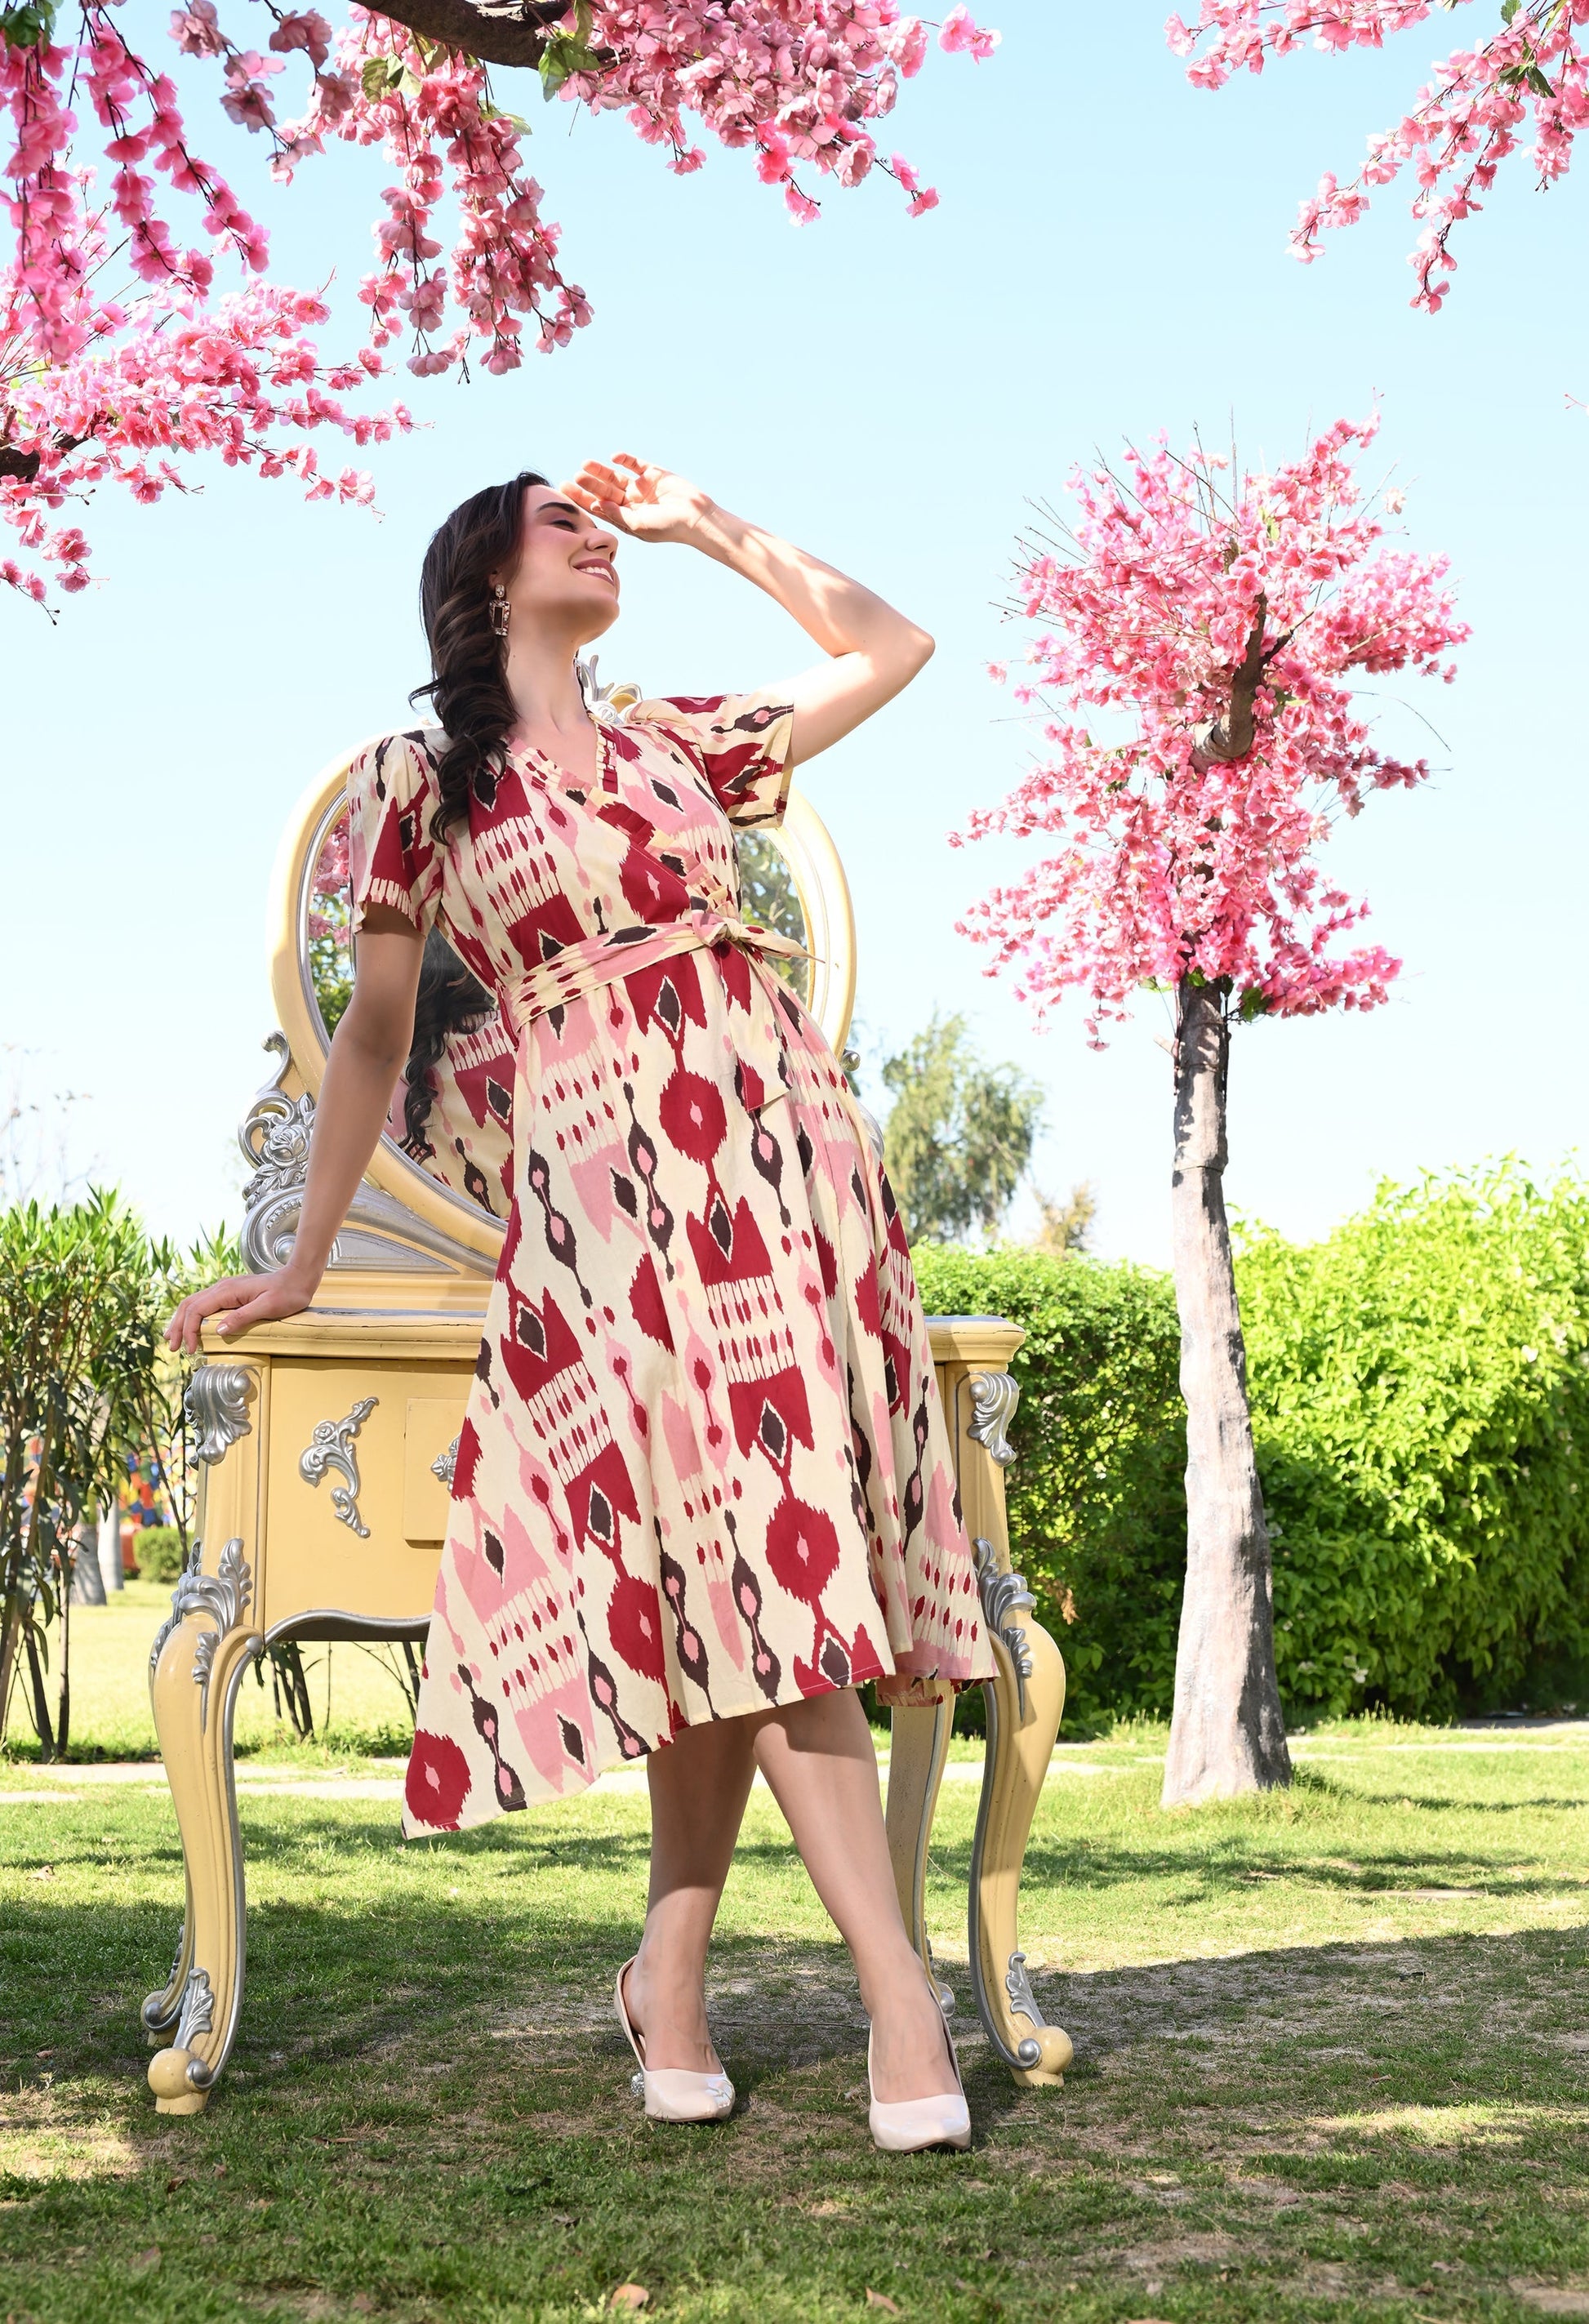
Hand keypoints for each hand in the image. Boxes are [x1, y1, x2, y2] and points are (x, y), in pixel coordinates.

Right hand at [165, 1269, 314, 1355]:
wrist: (299, 1278)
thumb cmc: (288, 1293)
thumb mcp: (268, 1307)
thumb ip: (242, 1317)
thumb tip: (218, 1330)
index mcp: (227, 1290)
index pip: (197, 1310)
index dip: (189, 1330)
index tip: (190, 1349)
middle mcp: (222, 1287)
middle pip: (189, 1305)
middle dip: (178, 1327)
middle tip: (172, 1347)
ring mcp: (225, 1289)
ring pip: (194, 1303)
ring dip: (182, 1321)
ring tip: (174, 1338)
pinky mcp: (231, 1294)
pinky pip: (205, 1304)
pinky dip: (193, 1316)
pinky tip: (192, 1326)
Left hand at [562, 454, 713, 545]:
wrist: (696, 517)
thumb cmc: (668, 527)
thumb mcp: (639, 525)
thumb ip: (617, 515)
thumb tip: (596, 504)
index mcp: (626, 518)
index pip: (599, 507)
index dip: (582, 499)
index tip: (566, 492)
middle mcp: (631, 503)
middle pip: (604, 491)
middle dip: (588, 485)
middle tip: (573, 477)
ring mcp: (642, 487)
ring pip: (615, 477)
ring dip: (601, 471)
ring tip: (585, 465)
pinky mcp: (653, 474)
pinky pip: (635, 464)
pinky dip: (624, 460)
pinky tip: (613, 458)